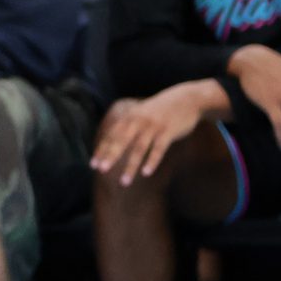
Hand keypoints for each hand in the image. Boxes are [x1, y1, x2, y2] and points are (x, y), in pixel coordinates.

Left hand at [90, 87, 205, 185]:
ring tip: (124, 182)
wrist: (187, 98)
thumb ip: (128, 125)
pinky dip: (152, 161)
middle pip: (122, 140)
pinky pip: (159, 148)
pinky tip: (146, 173)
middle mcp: (139, 120)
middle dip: (111, 156)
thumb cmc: (161, 111)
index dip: (102, 150)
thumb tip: (114, 143)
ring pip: (139, 148)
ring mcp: (154, 125)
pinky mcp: (168, 131)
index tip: (93, 165)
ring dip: (131, 166)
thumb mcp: (141, 113)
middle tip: (102, 170)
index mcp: (130, 117)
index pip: (112, 135)